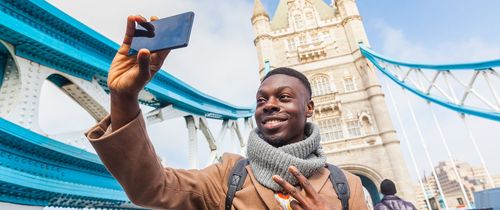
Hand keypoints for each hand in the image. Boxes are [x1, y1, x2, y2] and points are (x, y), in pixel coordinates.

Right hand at [109, 15, 169, 129]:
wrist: (119, 89)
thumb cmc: (134, 85)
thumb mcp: (141, 76)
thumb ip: (143, 63)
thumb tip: (144, 50)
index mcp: (157, 60)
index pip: (165, 46)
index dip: (169, 36)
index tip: (169, 27)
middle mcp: (148, 53)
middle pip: (154, 37)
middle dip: (155, 27)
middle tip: (155, 19)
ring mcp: (137, 50)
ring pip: (141, 34)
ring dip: (142, 25)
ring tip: (140, 17)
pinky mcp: (126, 49)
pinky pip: (130, 35)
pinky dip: (131, 27)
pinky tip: (131, 19)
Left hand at [272, 166, 337, 209]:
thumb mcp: (326, 204)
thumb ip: (318, 198)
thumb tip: (312, 192)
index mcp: (317, 199)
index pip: (306, 184)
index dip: (298, 175)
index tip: (290, 167)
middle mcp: (309, 204)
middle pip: (294, 191)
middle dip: (283, 183)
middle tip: (274, 176)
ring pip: (292, 203)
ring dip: (293, 202)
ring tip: (300, 204)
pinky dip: (292, 208)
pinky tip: (294, 208)